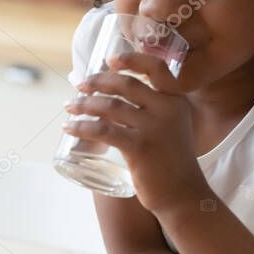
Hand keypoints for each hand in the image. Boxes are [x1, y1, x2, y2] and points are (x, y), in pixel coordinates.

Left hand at [63, 50, 209, 216]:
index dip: (131, 59)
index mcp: (177, 100)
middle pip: (125, 84)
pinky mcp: (140, 148)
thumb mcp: (171, 126)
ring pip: (110, 106)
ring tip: (69, 107)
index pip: (156, 68)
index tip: (109, 60)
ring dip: (84, 104)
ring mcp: (154, 128)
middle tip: (79, 86)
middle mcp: (168, 109)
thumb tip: (110, 93)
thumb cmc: (171, 161)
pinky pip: (104, 131)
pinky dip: (82, 127)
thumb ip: (152, 109)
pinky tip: (69, 128)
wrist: (184, 195)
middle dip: (97, 82)